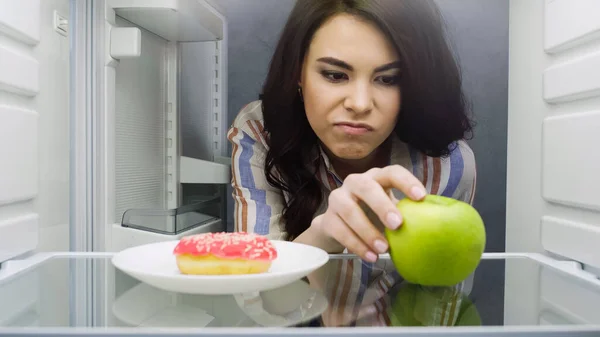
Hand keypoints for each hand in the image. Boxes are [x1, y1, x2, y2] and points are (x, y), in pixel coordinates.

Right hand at [310, 165, 426, 261]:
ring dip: (368, 231)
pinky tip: (370, 257)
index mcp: (376, 178)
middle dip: (382, 205)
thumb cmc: (371, 215)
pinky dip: (356, 245)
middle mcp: (355, 183)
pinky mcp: (327, 218)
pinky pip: (340, 230)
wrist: (337, 227)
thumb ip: (405, 213)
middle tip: (397, 225)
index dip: (407, 182)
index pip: (392, 172)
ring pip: (350, 210)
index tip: (421, 197)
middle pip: (367, 187)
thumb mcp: (387, 210)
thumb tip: (436, 226)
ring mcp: (338, 199)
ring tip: (384, 249)